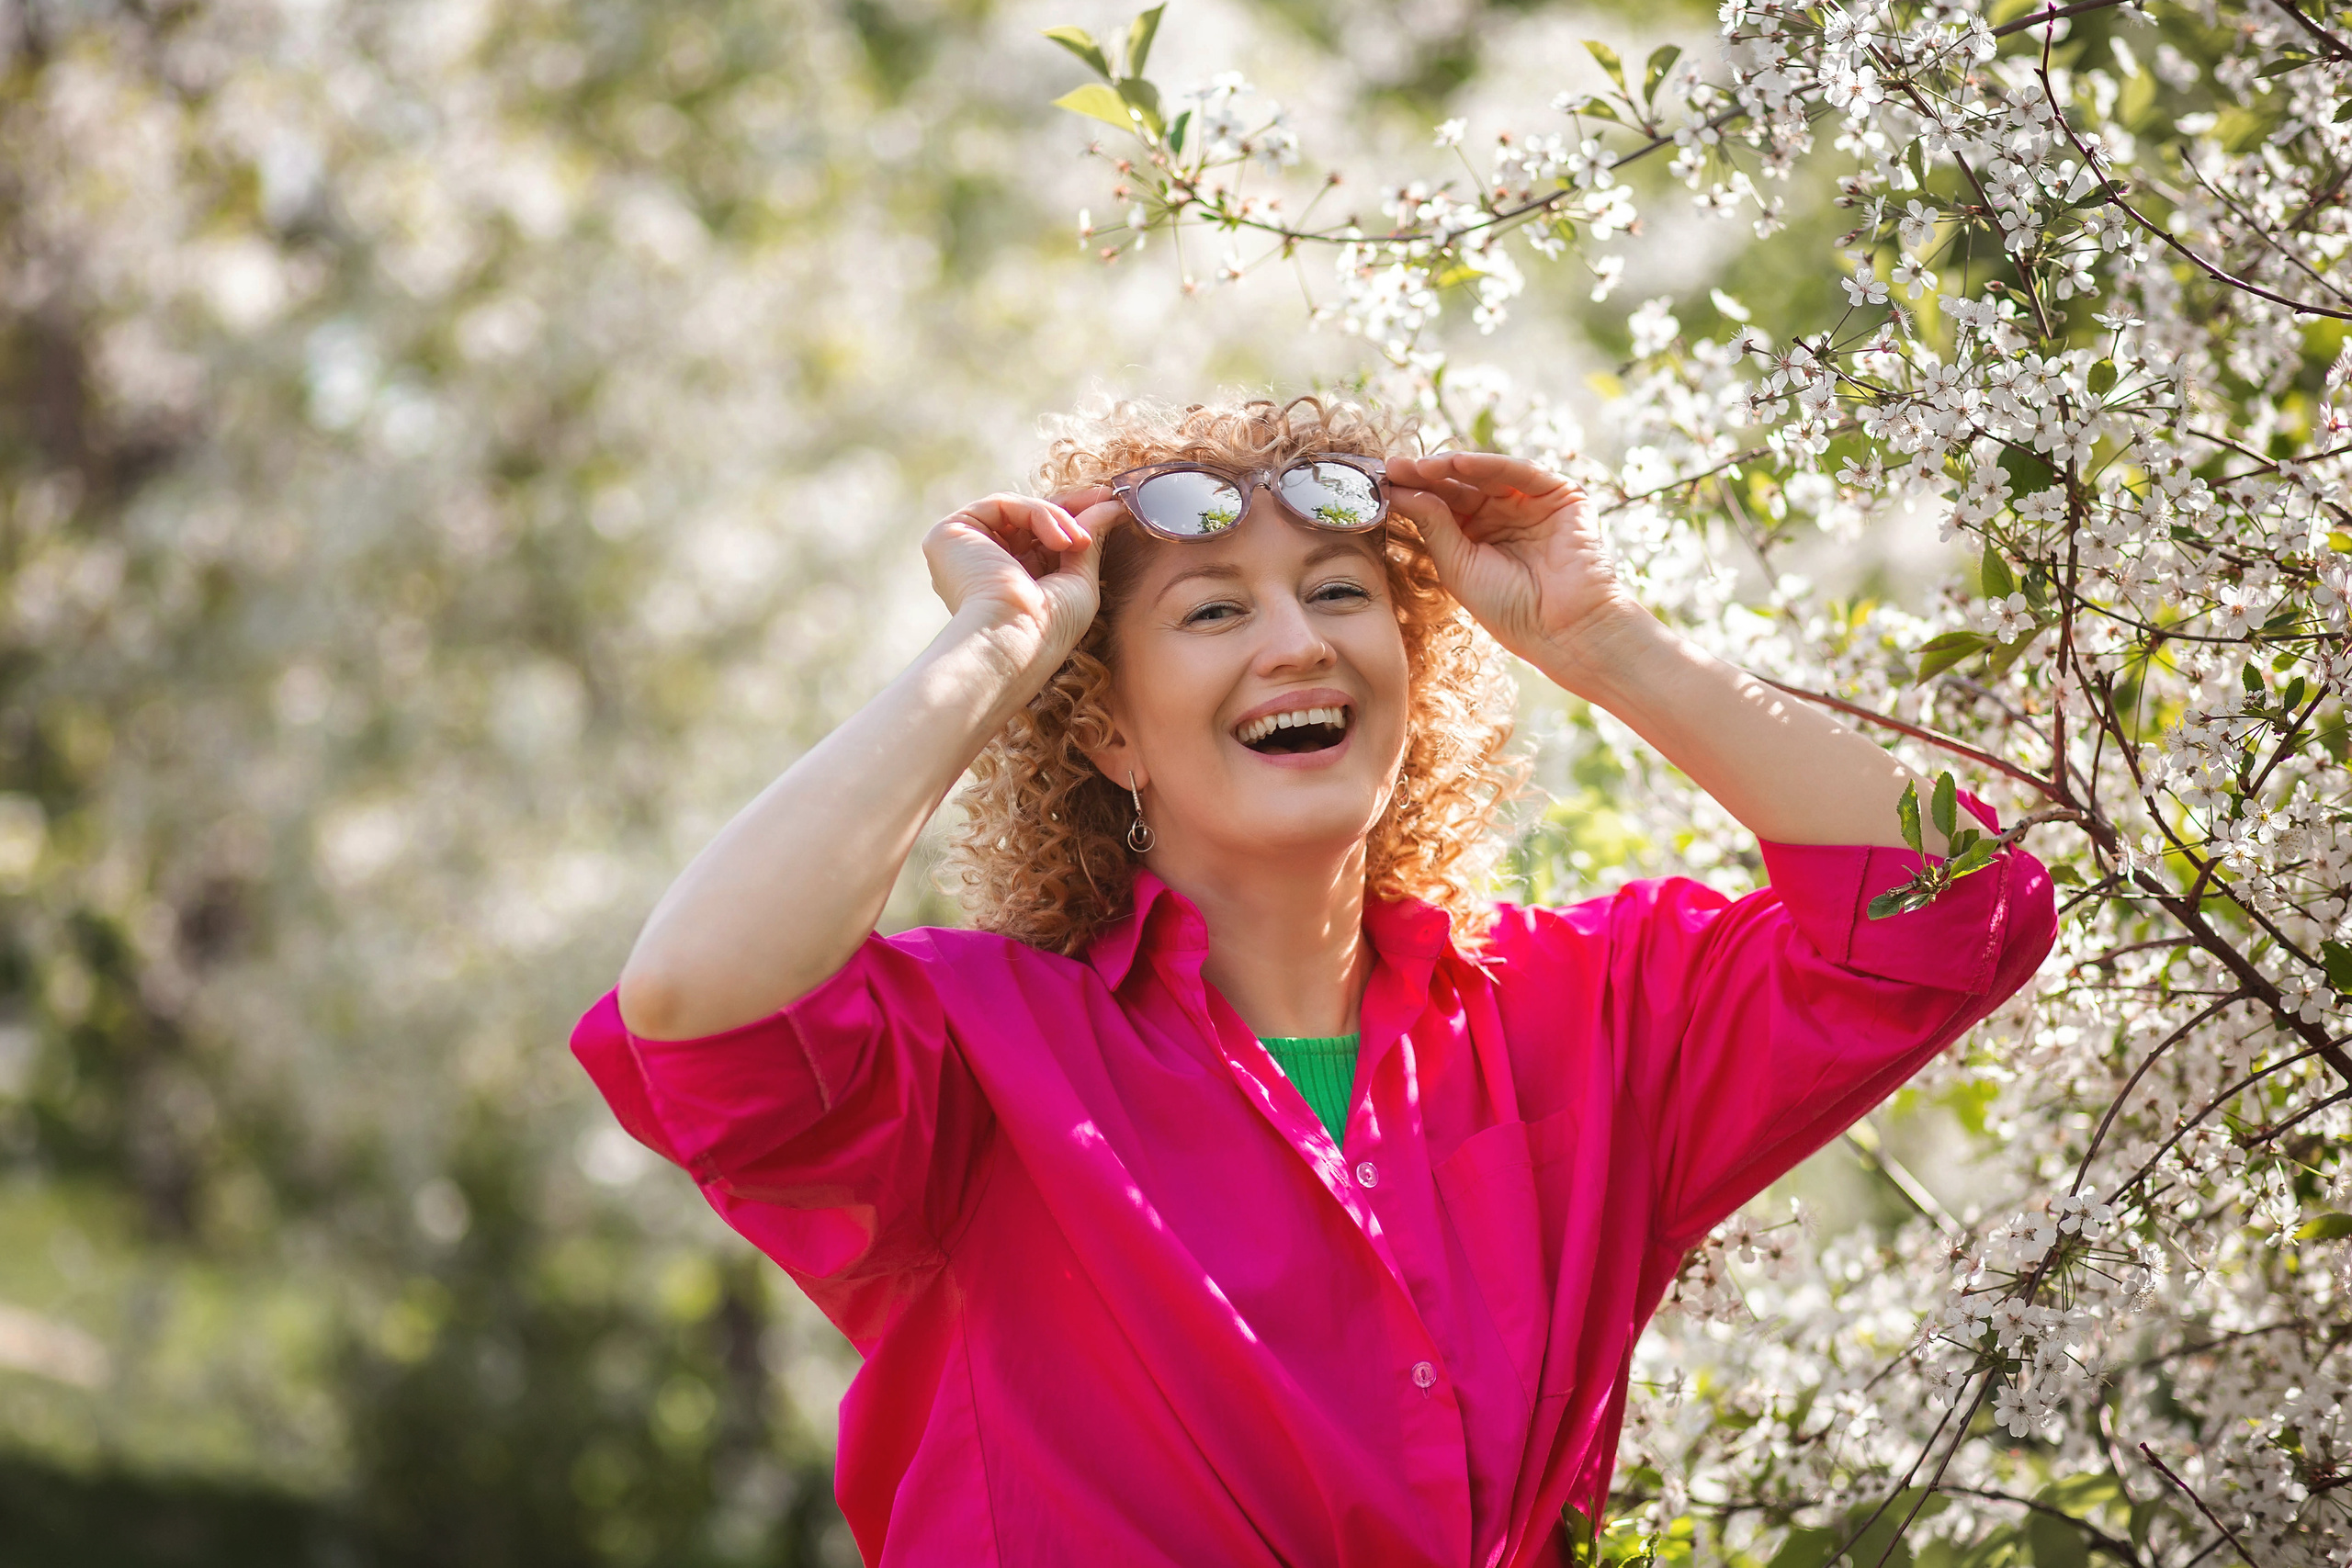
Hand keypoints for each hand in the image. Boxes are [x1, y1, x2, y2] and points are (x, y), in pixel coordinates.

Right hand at [924, 486, 1122, 667]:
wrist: (1015, 641)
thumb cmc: (1048, 629)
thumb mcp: (1078, 580)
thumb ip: (1088, 540)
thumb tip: (1111, 505)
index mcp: (1005, 581)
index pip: (1037, 538)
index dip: (1071, 520)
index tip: (1110, 508)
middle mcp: (979, 563)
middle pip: (1027, 520)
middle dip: (1069, 511)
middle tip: (1105, 505)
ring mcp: (962, 548)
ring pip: (1018, 511)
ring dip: (1058, 518)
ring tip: (1078, 542)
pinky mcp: (949, 534)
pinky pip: (1002, 505)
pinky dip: (1037, 514)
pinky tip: (1059, 541)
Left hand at [1385, 452, 1649, 686]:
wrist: (1564, 629)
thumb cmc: (1509, 608)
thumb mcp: (1457, 565)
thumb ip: (1432, 524)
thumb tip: (1399, 490)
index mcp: (1477, 535)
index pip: (1441, 504)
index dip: (1413, 491)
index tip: (1380, 482)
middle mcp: (1503, 514)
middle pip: (1459, 484)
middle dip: (1426, 475)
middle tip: (1394, 467)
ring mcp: (1531, 503)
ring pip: (1486, 473)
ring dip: (1451, 465)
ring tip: (1420, 466)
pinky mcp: (1560, 495)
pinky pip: (1520, 472)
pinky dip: (1489, 464)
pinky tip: (1458, 462)